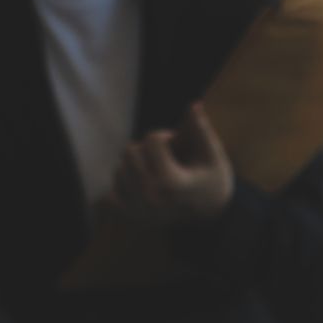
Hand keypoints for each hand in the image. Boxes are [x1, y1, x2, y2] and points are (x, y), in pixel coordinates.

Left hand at [108, 102, 235, 228]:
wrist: (210, 214)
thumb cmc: (212, 179)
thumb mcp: (212, 155)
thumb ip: (200, 131)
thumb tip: (193, 105)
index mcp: (172, 182)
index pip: (151, 141)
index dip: (164, 136)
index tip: (176, 145)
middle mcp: (151, 198)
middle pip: (129, 152)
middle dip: (146, 149)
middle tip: (163, 157)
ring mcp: (138, 210)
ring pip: (118, 170)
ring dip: (134, 165)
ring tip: (155, 171)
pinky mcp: (130, 218)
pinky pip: (110, 194)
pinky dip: (123, 186)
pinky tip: (142, 186)